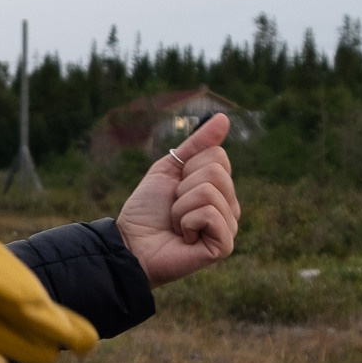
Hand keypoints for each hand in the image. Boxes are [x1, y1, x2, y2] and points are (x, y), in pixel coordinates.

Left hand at [116, 113, 240, 287]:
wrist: (131, 242)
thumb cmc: (148, 209)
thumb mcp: (170, 168)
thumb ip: (197, 144)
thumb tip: (224, 117)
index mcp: (220, 188)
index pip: (218, 156)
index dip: (188, 168)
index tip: (175, 188)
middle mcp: (230, 206)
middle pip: (216, 172)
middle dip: (183, 188)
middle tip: (174, 208)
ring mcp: (229, 227)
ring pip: (210, 192)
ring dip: (181, 207)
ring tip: (177, 225)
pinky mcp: (224, 245)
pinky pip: (210, 214)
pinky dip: (187, 222)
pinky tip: (184, 238)